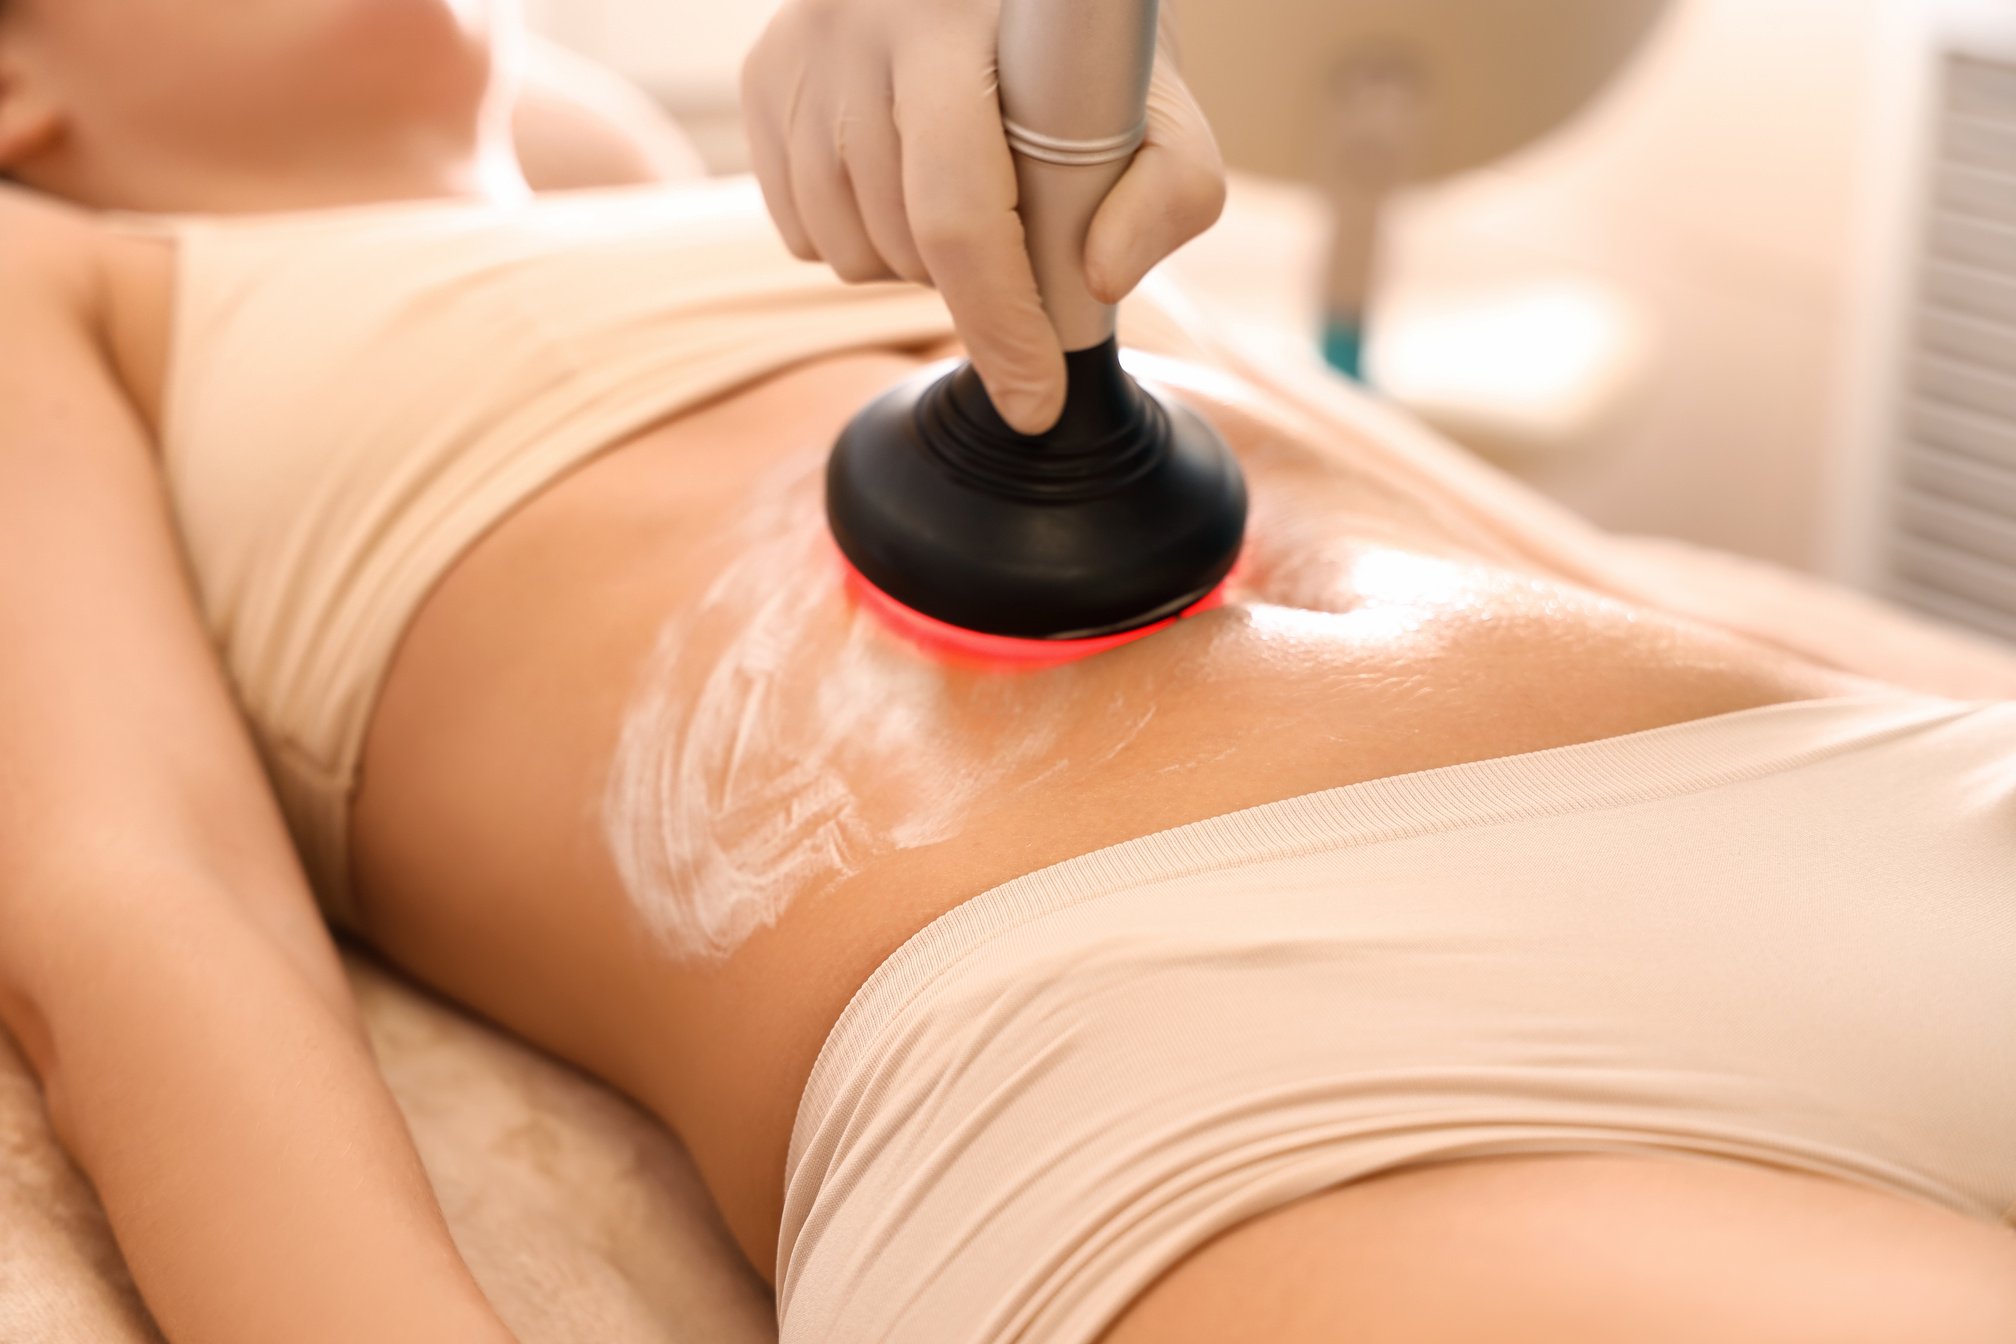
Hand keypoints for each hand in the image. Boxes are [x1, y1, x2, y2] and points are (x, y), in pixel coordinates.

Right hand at [741, 0, 1226, 433]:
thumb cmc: (1085, 59)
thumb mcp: (1158, 108)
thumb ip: (1171, 193)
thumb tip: (1098, 283)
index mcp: (958, 23)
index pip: (959, 213)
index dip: (999, 323)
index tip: (1035, 402)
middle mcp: (860, 23)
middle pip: (903, 245)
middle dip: (969, 284)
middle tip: (1017, 232)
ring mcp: (800, 52)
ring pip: (845, 251)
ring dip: (912, 264)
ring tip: (962, 197)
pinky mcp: (763, 77)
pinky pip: (800, 229)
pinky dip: (858, 236)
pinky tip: (905, 181)